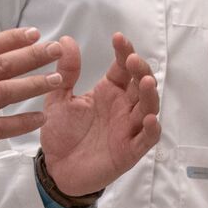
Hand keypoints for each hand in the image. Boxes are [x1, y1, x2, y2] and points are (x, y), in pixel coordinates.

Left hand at [39, 33, 161, 196]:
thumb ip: (65, 73)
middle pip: (140, 84)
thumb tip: (66, 40)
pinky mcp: (129, 151)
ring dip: (150, 95)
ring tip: (146, 81)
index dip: (124, 52)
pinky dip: (151, 130)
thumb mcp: (59, 100)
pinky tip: (149, 119)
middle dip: (140, 70)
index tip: (118, 38)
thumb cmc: (63, 133)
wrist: (57, 169)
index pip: (123, 67)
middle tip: (132, 59)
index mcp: (109, 92)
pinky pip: (145, 140)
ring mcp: (129, 129)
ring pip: (148, 108)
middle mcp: (123, 107)